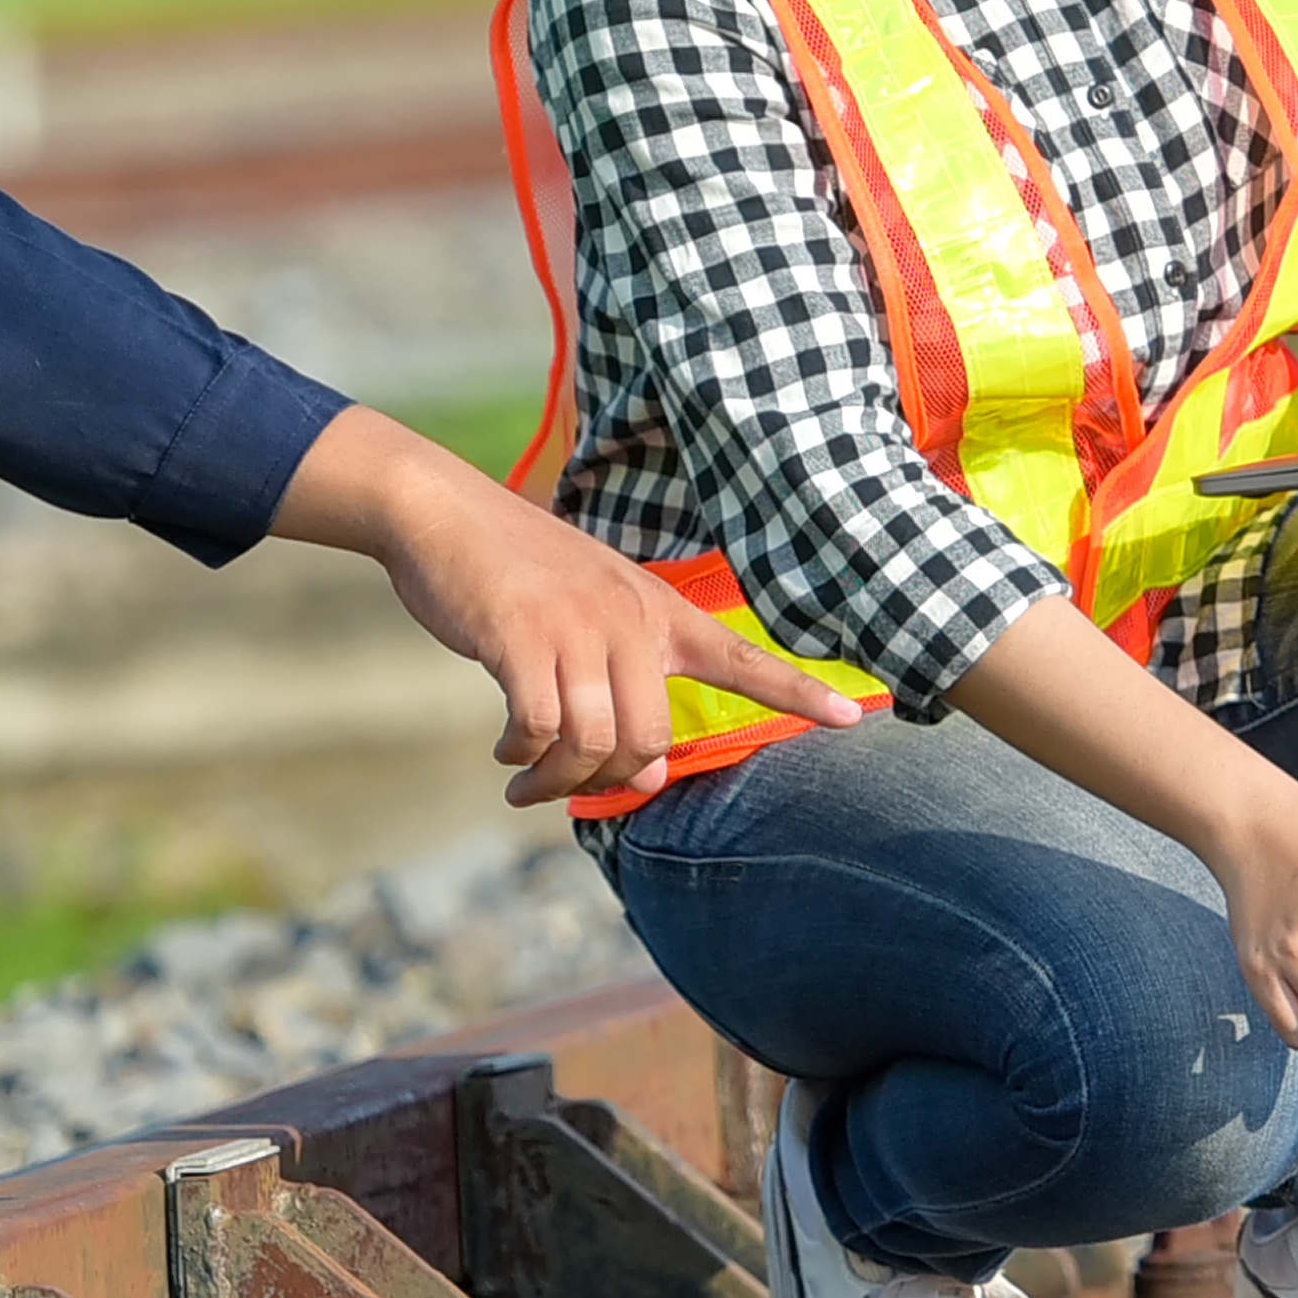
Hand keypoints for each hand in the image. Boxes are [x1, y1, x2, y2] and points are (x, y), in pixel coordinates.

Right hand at [270, 405, 868, 804]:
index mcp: (656, 611)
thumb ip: (622, 687)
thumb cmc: (516, 574)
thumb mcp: (586, 616)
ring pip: (593, 742)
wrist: (444, 513)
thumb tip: (642, 780)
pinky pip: (538, 727)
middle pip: (649, 739)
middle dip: (607, 780)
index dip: (797, 693)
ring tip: (525, 780)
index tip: (853, 720)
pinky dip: (521, 754)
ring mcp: (577, 627)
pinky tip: (505, 751)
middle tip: (563, 785)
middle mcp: (629, 619)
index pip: (743, 658)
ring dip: (555, 779)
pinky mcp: (521, 637)